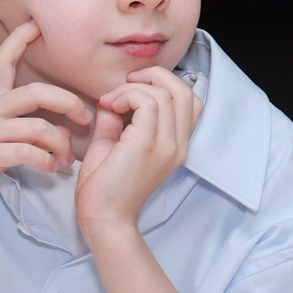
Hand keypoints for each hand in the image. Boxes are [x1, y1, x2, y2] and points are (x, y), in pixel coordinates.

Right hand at [0, 22, 94, 222]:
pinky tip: (49, 168)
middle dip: (69, 102)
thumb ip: (17, 124)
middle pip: (36, 93)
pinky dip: (46, 162)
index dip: (19, 40)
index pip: (3, 61)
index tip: (35, 25)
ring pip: (38, 128)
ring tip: (67, 159)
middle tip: (85, 117)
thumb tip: (57, 126)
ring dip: (61, 145)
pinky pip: (28, 153)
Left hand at [76, 67, 199, 238]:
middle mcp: (178, 144)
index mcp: (176, 144)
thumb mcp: (113, 143)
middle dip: (154, 76)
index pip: (189, 101)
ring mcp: (167, 144)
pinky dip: (127, 95)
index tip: (128, 93)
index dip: (162, 85)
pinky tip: (109, 106)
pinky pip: (148, 102)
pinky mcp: (148, 144)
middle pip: (185, 90)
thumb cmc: (105, 186)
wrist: (103, 217)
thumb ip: (116, 119)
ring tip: (111, 101)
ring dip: (134, 88)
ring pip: (166, 92)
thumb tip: (112, 97)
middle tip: (125, 84)